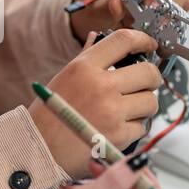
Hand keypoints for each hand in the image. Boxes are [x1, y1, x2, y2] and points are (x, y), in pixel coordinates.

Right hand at [28, 29, 162, 177]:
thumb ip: (85, 58)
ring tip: (129, 110)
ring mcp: (112, 111)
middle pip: (148, 72)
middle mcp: (101, 85)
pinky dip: (135, 128)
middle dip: (151, 78)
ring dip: (144, 106)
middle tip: (145, 84)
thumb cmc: (47, 115)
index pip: (124, 40)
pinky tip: (119, 128)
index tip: (150, 46)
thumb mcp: (63, 78)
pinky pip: (143, 127)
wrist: (37, 150)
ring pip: (150, 101)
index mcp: (84, 67)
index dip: (144, 40)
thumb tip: (97, 38)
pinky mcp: (119, 136)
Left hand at [68, 0, 188, 41]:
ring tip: (162, 24)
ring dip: (178, 6)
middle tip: (157, 24)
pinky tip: (168, 21)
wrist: (92, 11)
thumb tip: (118, 4)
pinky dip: (184, 8)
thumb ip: (104, 9)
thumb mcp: (90, 12)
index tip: (151, 10)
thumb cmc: (91, 9)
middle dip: (167, 3)